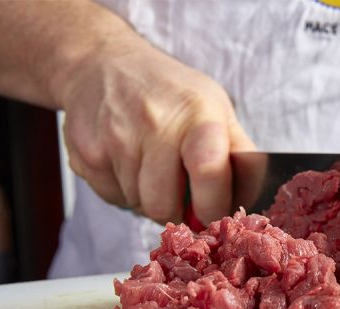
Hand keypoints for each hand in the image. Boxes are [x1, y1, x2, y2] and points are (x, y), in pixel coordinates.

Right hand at [58, 37, 254, 225]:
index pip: (208, 171)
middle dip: (176, 212)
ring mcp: (115, 138)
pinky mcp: (86, 153)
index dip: (213, 206)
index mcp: (197, 115)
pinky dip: (123, 191)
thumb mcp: (216, 110)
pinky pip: (112, 198)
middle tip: (180, 195)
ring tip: (151, 168)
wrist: (102, 63)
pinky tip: (126, 162)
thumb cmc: (172, 94)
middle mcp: (154, 123)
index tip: (213, 213)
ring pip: (138, 205)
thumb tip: (254, 200)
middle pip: (164, 205)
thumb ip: (239, 156)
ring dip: (149, 199)